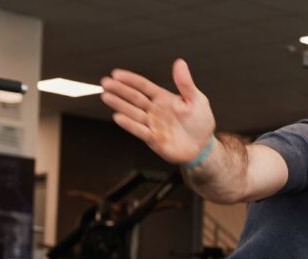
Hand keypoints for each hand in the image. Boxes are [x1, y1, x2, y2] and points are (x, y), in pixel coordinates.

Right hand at [100, 59, 215, 165]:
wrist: (203, 146)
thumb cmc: (200, 122)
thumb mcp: (197, 100)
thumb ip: (185, 84)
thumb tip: (180, 63)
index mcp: (163, 98)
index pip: (143, 86)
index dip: (130, 80)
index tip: (116, 73)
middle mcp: (154, 110)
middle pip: (134, 98)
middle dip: (120, 90)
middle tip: (105, 83)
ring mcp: (152, 124)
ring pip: (133, 112)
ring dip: (120, 104)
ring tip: (106, 96)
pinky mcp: (153, 139)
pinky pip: (140, 130)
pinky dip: (130, 125)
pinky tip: (118, 117)